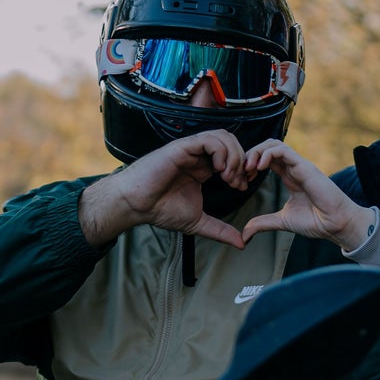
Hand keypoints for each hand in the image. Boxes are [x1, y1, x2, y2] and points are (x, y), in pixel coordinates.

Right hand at [78, 130, 249, 248]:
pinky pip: (208, 139)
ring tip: (228, 176)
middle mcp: (198, 156)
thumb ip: (220, 230)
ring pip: (222, 136)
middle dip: (241, 160)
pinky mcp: (182, 147)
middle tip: (237, 182)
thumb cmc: (160, 210)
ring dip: (233, 155)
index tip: (242, 187)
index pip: (232, 156)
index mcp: (203, 168)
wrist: (137, 205)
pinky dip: (220, 151)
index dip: (243, 169)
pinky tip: (218, 169)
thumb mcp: (198, 222)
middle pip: (231, 142)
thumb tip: (242, 243)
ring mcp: (190, 150)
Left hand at [239, 141, 373, 250]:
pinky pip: (283, 150)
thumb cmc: (316, 221)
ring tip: (249, 167)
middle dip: (251, 155)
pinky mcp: (304, 167)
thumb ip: (263, 224)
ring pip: (274, 144)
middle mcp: (293, 168)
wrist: (335, 224)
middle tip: (242, 171)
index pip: (267, 159)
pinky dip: (268, 154)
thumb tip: (244, 234)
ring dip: (257, 151)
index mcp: (289, 177)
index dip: (251, 164)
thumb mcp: (281, 221)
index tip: (243, 179)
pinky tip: (260, 167)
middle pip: (268, 147)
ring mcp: (299, 165)